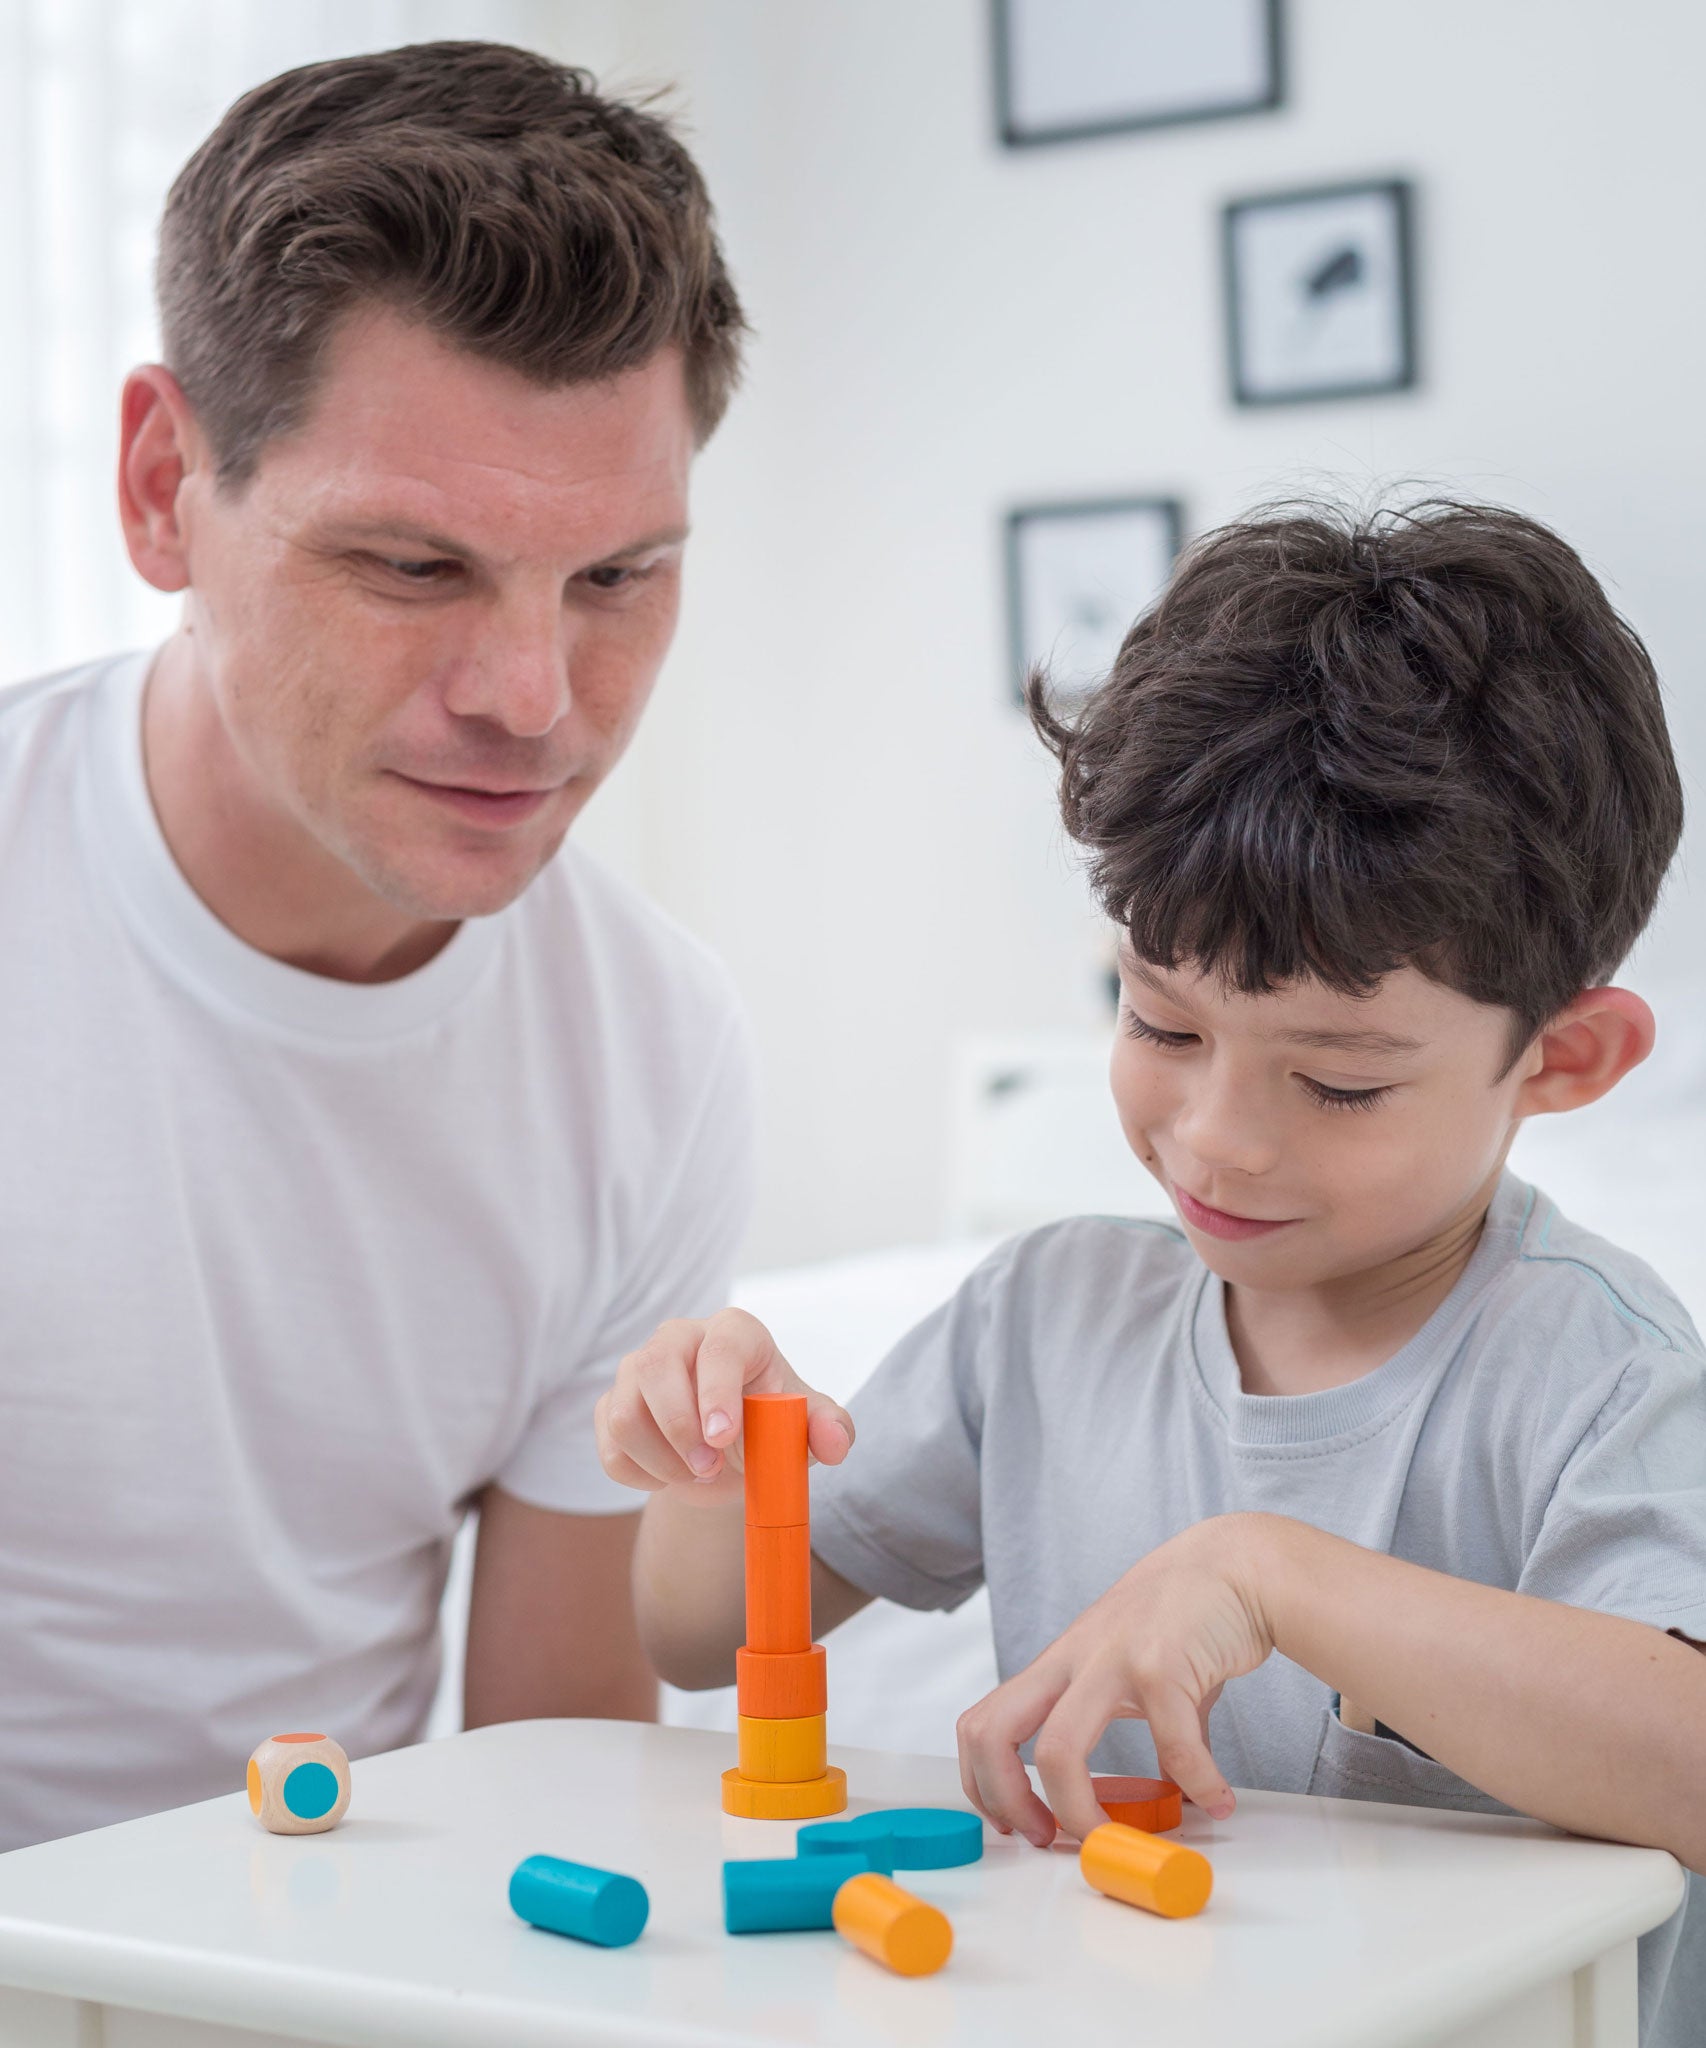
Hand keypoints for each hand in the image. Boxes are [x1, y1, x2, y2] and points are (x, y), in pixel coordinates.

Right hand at [595, 1308, 853, 1509]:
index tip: (723, 1439)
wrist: (732, 1452)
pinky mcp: (612, 1404)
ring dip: (660, 1459)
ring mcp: (637, 1369)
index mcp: (734, 1332)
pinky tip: (669, 1476)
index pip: (718, 1349)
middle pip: (654, 1368)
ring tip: (696, 1473)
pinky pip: (610, 1445)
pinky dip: (639, 1475)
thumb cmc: (772, 1425)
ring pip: (624, 1412)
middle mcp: (679, 1339)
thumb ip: (830, 1430)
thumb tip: (834, 1442)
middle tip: (710, 1468)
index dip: (716, 1392)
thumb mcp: (808, 1427)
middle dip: (679, 1428)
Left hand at [956, 1515, 1277, 1845]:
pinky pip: (1171, 1747)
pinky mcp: (1162, 1664)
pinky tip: (1216, 1797)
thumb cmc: (1186, 1616)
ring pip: (1058, 1750)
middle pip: (994, 1733)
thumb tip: (1155, 1786)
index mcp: (1059, 1662)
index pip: (983, 1722)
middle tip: (1045, 1838)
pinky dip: (1196, 1785)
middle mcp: (1073, 1657)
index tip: (1017, 1822)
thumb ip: (1131, 1718)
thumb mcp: (1135, 1666)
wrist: (1237, 1562)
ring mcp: (1111, 1658)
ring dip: (1078, 1813)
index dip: (984, 1783)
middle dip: (1005, 1800)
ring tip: (1112, 1838)